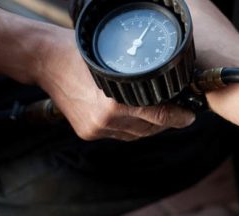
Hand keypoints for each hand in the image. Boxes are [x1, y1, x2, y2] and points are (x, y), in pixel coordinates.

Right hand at [36, 28, 194, 140]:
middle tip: (178, 113)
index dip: (180, 117)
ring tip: (156, 114)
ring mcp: (97, 129)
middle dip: (167, 122)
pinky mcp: (88, 133)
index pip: (160, 116)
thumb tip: (170, 87)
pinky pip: (120, 135)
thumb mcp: (118, 63)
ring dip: (149, 127)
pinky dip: (130, 128)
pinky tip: (133, 116)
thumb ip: (142, 79)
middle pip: (151, 129)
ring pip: (136, 135)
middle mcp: (107, 120)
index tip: (191, 116)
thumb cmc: (84, 57)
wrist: (48, 62)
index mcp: (117, 103)